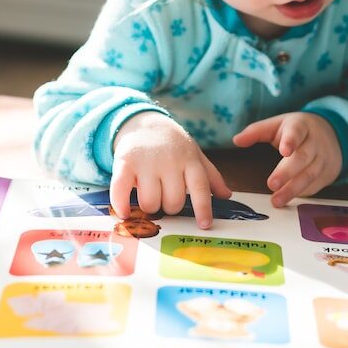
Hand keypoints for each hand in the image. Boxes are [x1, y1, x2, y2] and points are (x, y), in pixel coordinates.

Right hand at [111, 112, 230, 228]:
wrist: (143, 122)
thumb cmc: (172, 144)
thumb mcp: (194, 154)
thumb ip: (210, 176)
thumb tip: (226, 196)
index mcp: (189, 160)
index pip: (200, 186)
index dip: (203, 208)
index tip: (204, 225)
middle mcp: (169, 161)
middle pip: (173, 202)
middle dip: (170, 207)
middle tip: (165, 197)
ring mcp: (146, 162)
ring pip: (150, 202)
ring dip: (150, 206)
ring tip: (149, 195)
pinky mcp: (124, 163)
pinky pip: (121, 190)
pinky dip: (121, 205)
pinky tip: (124, 212)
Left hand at [232, 112, 341, 206]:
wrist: (332, 135)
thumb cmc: (297, 130)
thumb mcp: (278, 124)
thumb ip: (256, 131)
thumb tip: (236, 140)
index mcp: (300, 126)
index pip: (296, 132)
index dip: (291, 141)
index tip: (284, 151)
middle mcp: (314, 142)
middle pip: (302, 157)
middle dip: (287, 172)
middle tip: (271, 184)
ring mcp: (323, 158)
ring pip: (309, 175)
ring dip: (292, 189)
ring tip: (276, 200)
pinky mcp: (326, 174)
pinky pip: (314, 186)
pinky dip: (301, 194)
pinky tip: (288, 200)